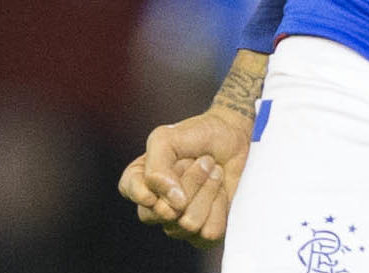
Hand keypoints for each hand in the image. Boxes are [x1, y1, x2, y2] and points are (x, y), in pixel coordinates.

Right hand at [118, 107, 252, 246]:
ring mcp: (179, 223)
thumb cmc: (199, 135)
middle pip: (165, 212)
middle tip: (201, 160)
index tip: (179, 159)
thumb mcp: (167, 137)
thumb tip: (172, 203)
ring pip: (188, 223)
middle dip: (191, 181)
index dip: (158, 179)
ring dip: (208, 190)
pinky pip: (209, 232)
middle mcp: (155, 208)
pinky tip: (221, 191)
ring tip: (214, 171)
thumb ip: (157, 167)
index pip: (132, 191)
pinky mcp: (204, 233)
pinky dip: (220, 205)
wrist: (235, 137)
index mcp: (140, 182)